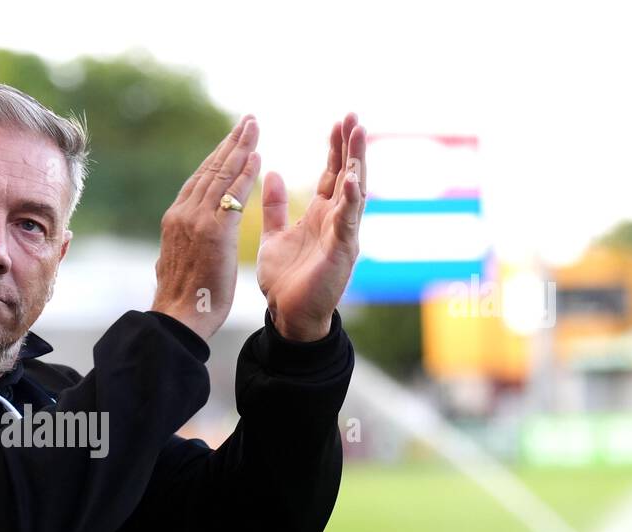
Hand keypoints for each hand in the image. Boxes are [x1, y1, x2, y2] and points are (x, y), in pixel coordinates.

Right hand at [151, 114, 261, 340]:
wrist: (178, 318)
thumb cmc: (182, 300)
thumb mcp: (176, 263)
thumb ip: (181, 245)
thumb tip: (180, 243)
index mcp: (175, 220)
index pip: (199, 181)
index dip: (217, 158)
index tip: (232, 140)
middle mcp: (183, 214)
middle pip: (210, 170)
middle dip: (230, 143)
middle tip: (248, 121)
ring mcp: (197, 222)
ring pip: (221, 176)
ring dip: (240, 149)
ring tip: (254, 127)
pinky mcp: (214, 233)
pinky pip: (233, 197)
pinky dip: (244, 174)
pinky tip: (256, 156)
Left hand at [257, 113, 366, 341]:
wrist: (288, 315)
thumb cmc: (286, 279)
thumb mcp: (275, 235)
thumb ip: (276, 206)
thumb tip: (274, 173)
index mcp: (321, 215)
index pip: (332, 174)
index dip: (335, 148)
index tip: (338, 121)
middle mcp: (336, 221)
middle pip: (348, 175)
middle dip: (351, 147)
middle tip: (354, 117)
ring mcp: (341, 235)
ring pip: (354, 192)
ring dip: (356, 163)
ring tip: (358, 135)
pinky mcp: (341, 252)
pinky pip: (346, 222)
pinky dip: (348, 200)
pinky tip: (349, 179)